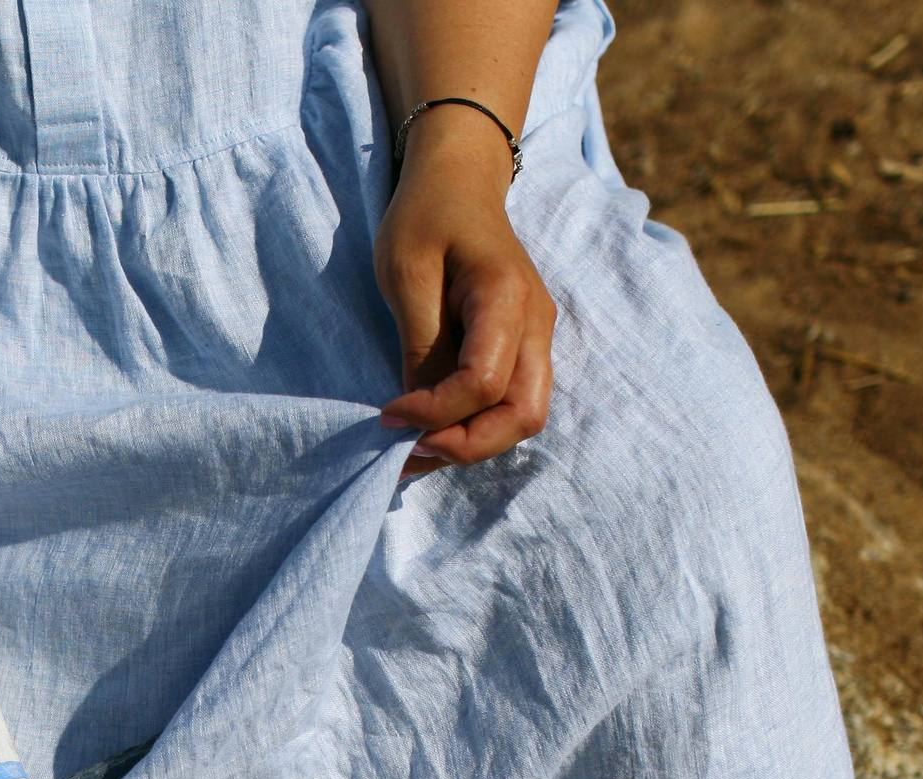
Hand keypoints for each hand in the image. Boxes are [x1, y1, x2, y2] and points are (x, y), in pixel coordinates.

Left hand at [374, 107, 555, 477]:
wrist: (459, 181)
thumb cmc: (426, 217)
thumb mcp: (407, 275)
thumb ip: (421, 347)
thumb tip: (420, 416)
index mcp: (506, 298)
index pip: (483, 383)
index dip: (434, 413)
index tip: (386, 415)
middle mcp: (536, 323)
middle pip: (523, 415)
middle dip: (466, 446)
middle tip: (409, 452)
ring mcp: (536, 336)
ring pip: (523, 417)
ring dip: (473, 444)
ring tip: (416, 449)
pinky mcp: (523, 345)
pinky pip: (511, 401)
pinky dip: (477, 426)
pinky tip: (433, 429)